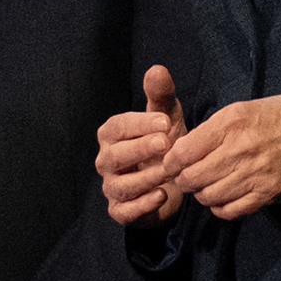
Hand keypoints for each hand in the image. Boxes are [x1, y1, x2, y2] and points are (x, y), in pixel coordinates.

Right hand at [97, 67, 188, 226]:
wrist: (174, 181)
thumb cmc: (164, 143)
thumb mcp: (166, 117)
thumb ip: (160, 95)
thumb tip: (157, 69)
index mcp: (112, 135)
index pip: (118, 127)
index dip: (140, 124)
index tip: (165, 121)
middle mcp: (106, 160)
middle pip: (116, 155)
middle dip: (140, 149)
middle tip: (166, 143)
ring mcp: (111, 187)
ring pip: (121, 185)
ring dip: (145, 178)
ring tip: (170, 171)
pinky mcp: (120, 210)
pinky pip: (124, 211)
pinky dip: (142, 205)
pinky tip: (162, 195)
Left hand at [169, 93, 280, 220]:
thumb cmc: (273, 116)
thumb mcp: (238, 109)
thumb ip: (209, 130)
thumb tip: (182, 151)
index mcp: (229, 124)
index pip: (184, 152)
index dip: (171, 162)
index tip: (171, 164)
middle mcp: (239, 150)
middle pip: (193, 178)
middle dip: (183, 181)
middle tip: (186, 178)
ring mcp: (254, 174)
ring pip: (209, 197)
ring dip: (201, 195)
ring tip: (204, 187)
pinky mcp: (266, 192)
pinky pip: (232, 210)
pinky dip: (220, 208)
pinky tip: (221, 198)